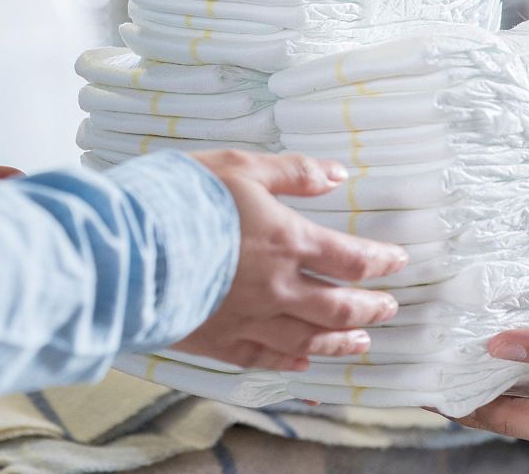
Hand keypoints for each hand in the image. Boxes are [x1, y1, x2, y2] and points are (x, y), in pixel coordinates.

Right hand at [173, 150, 408, 370]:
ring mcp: (250, 320)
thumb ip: (292, 172)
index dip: (380, 262)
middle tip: (388, 308)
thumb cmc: (182, 200)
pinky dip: (291, 360)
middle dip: (370, 309)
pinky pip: (266, 357)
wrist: (131, 248)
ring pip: (309, 339)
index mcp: (287, 242)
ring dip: (340, 341)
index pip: (350, 259)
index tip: (397, 263)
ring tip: (361, 342)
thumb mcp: (240, 167)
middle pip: (339, 307)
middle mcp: (278, 288)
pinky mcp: (220, 341)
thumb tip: (338, 175)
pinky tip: (303, 360)